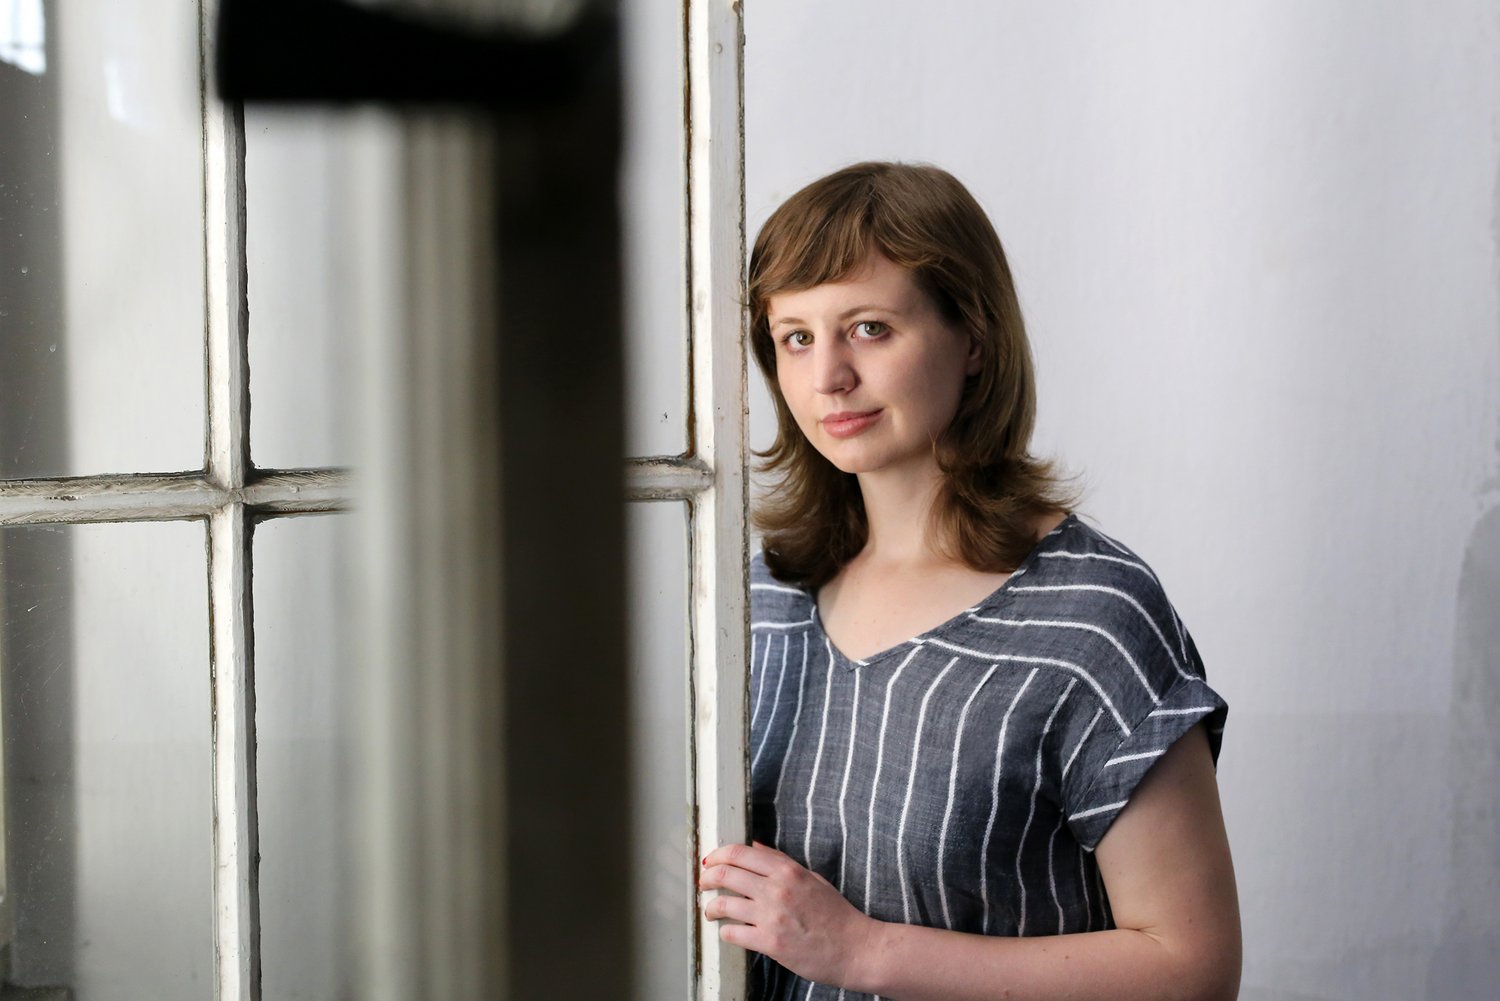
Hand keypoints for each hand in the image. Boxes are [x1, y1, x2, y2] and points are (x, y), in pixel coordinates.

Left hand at [699, 841, 880, 988]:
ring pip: (724, 903)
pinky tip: (728, 931)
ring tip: (711, 911)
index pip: (740, 853)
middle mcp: (777, 889)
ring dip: (711, 907)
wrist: (856, 949)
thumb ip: (781, 862)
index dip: (717, 855)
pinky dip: (724, 932)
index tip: (710, 861)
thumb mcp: (811, 878)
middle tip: (704, 883)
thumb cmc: (837, 915)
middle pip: (726, 873)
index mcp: (788, 871)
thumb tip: (755, 846)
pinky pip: (733, 933)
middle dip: (707, 878)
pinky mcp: (770, 943)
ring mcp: (772, 916)